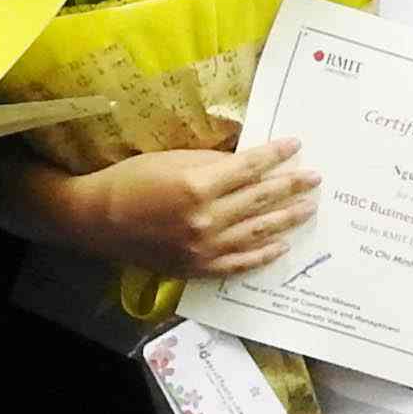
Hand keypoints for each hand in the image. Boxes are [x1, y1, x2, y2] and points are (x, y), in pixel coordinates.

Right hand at [54, 139, 316, 281]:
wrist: (97, 220)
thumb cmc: (131, 180)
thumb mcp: (172, 159)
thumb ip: (213, 162)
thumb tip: (249, 161)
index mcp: (199, 185)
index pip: (251, 167)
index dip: (277, 155)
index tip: (297, 146)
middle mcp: (207, 219)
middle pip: (261, 199)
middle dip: (292, 187)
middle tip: (316, 179)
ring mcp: (204, 247)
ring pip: (257, 232)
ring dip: (287, 219)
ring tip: (309, 209)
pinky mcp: (198, 267)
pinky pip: (239, 263)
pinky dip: (263, 255)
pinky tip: (282, 246)